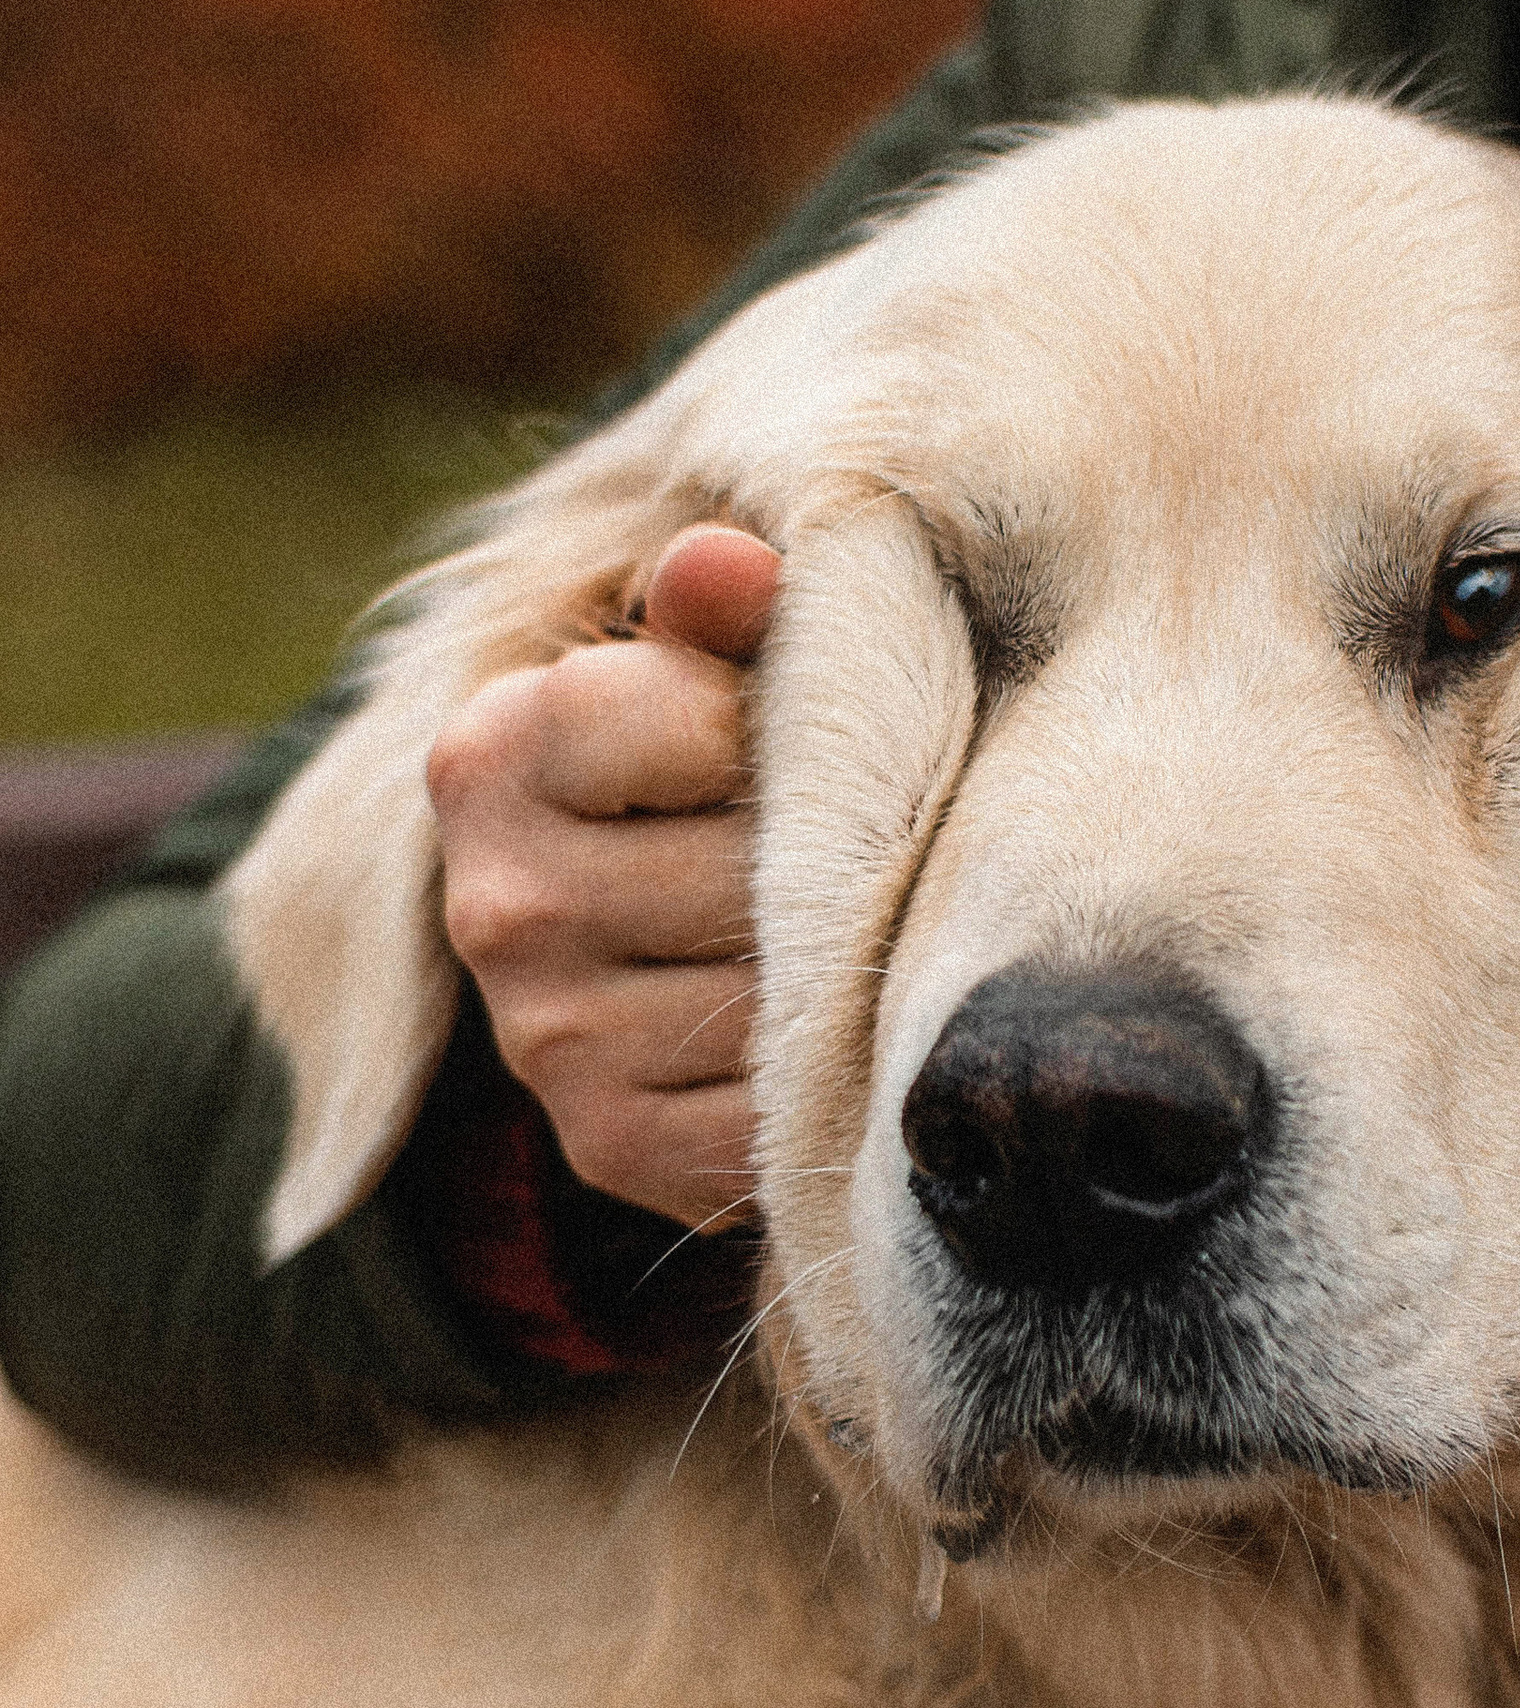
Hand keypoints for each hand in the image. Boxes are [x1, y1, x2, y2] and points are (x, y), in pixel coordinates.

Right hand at [426, 525, 780, 1228]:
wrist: (615, 936)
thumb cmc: (688, 759)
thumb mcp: (687, 661)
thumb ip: (712, 607)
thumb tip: (731, 564)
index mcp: (491, 754)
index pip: (710, 724)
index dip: (790, 723)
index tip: (786, 727)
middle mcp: (495, 907)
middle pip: (761, 869)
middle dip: (829, 849)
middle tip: (835, 839)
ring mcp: (546, 1039)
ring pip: (786, 987)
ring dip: (840, 958)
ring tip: (829, 924)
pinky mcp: (611, 1142)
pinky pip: (785, 1102)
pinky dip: (826, 1067)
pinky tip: (812, 1022)